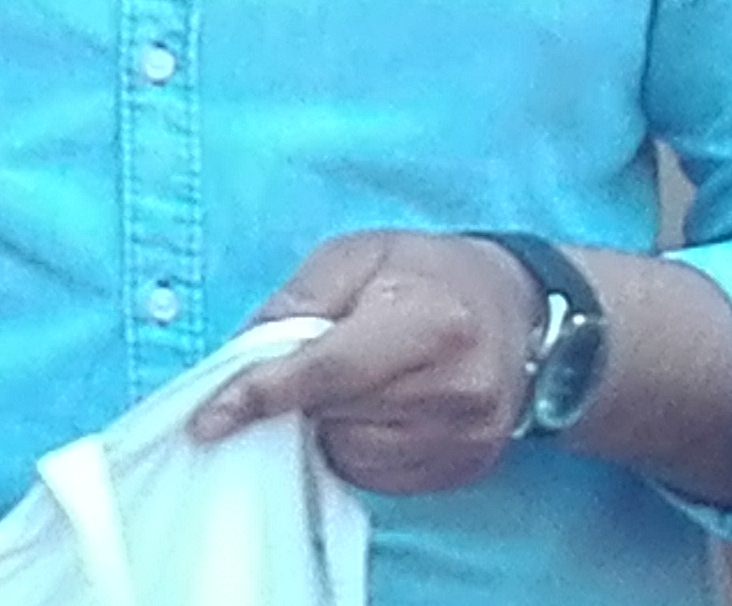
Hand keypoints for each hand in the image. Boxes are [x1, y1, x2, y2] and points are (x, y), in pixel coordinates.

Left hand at [189, 230, 540, 491]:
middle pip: (333, 415)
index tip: (208, 419)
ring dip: (326, 424)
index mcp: (430, 325)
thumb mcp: (359, 255)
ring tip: (352, 381)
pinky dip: (355, 446)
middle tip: (306, 361)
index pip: (328, 372)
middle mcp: (456, 390)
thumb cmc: (430, 274)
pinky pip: (378, 475)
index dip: (261, 395)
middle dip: (295, 396)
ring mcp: (465, 437)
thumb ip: (298, 299)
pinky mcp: (465, 467)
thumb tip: (243, 353)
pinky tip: (374, 409)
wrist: (523, 314)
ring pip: (350, 453)